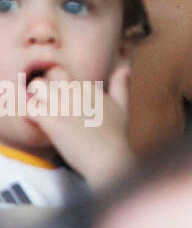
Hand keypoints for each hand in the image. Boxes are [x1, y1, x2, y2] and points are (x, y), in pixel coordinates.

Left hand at [27, 62, 133, 188]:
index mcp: (90, 87)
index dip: (57, 84)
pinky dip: (30, 114)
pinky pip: (31, 108)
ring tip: (39, 112)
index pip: (64, 73)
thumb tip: (125, 69)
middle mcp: (76, 91)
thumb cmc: (115, 136)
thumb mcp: (123, 107)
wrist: (107, 158)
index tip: (57, 97)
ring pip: (37, 87)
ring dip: (34, 97)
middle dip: (44, 85)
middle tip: (45, 102)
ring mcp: (63, 105)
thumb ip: (121, 86)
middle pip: (50, 74)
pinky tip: (38, 124)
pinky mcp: (52, 120)